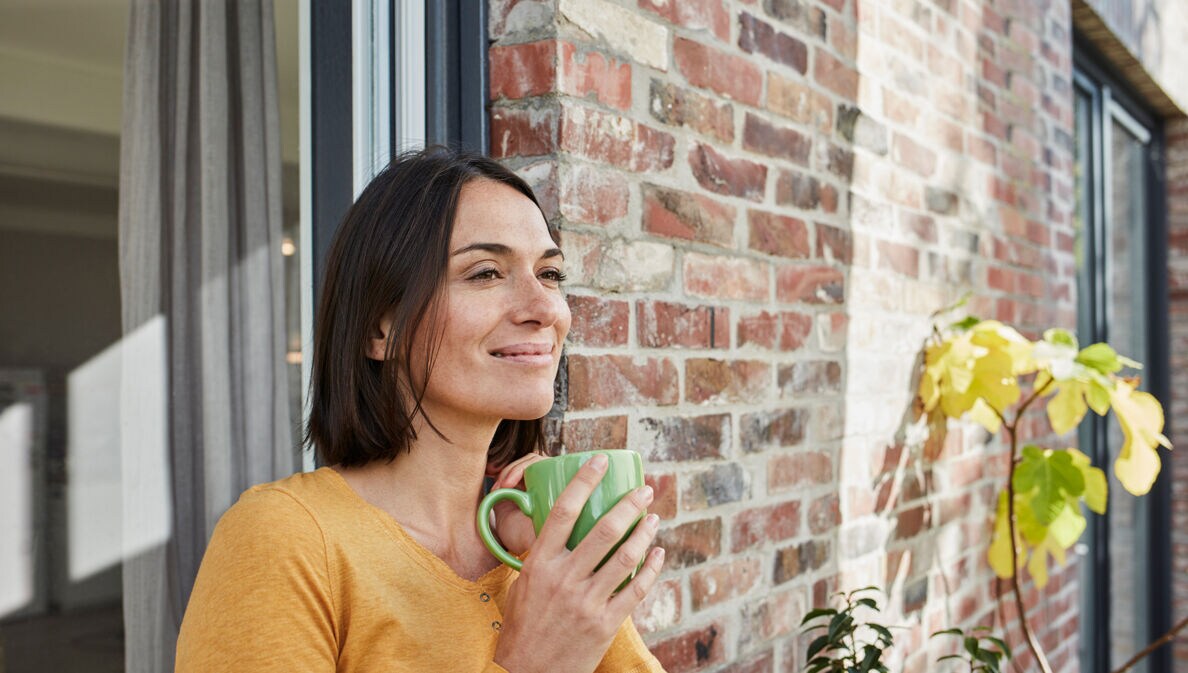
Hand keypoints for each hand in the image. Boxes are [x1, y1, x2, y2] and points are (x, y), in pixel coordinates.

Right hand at [493, 454, 665, 672]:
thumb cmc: (524, 626)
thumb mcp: (524, 584)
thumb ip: (544, 555)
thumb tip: (563, 524)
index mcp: (539, 564)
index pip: (563, 511)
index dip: (584, 481)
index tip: (600, 461)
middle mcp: (564, 579)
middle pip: (603, 529)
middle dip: (629, 504)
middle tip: (644, 490)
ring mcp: (586, 602)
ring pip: (626, 557)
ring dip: (645, 532)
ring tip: (654, 517)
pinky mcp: (605, 623)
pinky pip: (636, 590)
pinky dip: (653, 569)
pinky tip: (659, 554)